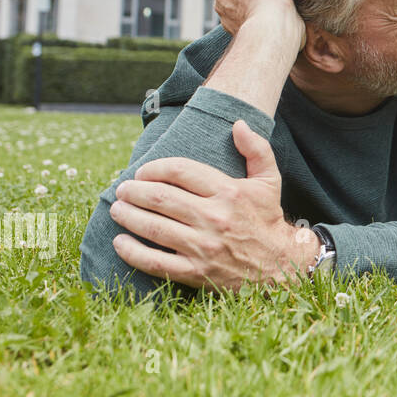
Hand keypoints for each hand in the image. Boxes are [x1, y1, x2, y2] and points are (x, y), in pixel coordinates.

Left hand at [110, 120, 319, 291]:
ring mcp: (203, 247)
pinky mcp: (195, 272)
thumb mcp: (269, 180)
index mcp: (229, 191)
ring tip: (117, 209)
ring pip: (153, 227)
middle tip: (122, 189)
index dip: (155, 168)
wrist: (280, 264)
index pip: (180, 171)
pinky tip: (120, 242)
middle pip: (161, 197)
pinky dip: (132, 252)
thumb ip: (256, 148)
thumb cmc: (267, 218)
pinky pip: (155, 261)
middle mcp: (215, 217)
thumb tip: (238, 124)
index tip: (142, 172)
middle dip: (134, 190)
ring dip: (128, 215)